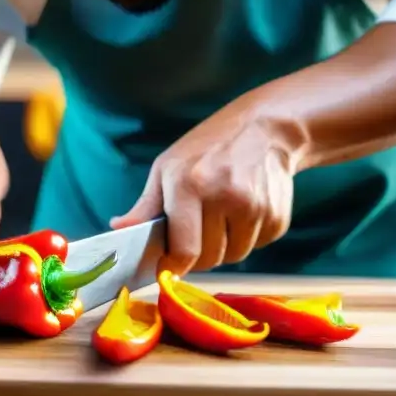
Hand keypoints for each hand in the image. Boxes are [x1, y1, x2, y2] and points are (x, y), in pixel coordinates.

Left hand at [110, 110, 303, 275]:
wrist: (266, 128)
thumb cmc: (207, 148)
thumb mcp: (168, 167)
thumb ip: (145, 206)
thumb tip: (118, 229)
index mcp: (190, 185)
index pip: (184, 250)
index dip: (174, 266)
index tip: (169, 266)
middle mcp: (225, 196)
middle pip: (208, 259)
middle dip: (197, 254)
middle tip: (195, 230)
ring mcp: (255, 207)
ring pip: (234, 256)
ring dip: (224, 245)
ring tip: (221, 214)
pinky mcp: (278, 216)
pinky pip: (257, 247)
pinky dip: (247, 236)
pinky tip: (245, 209)